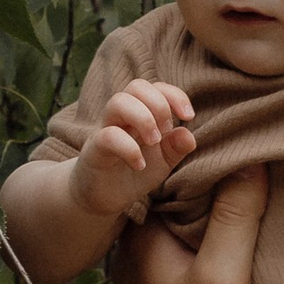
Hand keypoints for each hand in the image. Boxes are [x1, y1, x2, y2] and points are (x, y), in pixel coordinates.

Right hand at [71, 78, 196, 222]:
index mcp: (141, 113)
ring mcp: (106, 129)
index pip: (156, 87)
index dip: (175, 95)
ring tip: (154, 142)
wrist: (103, 198)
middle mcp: (122, 116)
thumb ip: (176, 147)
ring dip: (143, 118)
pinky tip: (140, 165)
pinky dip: (129, 149)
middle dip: (159, 104)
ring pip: (118, 102)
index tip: (188, 117)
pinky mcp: (94, 149)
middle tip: (166, 131)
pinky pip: (108, 136)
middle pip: (136, 86)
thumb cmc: (133, 172)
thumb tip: (189, 135)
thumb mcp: (162, 161)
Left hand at [113, 163, 266, 283]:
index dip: (206, 149)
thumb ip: (235, 214)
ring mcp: (158, 274)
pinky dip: (225, 235)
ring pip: (193, 222)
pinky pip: (201, 249)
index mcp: (141, 236)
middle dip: (221, 174)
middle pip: (183, 194)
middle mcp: (141, 250)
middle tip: (266, 148)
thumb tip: (252, 157)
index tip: (248, 130)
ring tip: (268, 178)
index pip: (170, 171)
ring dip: (225, 206)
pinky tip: (256, 228)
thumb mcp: (225, 274)